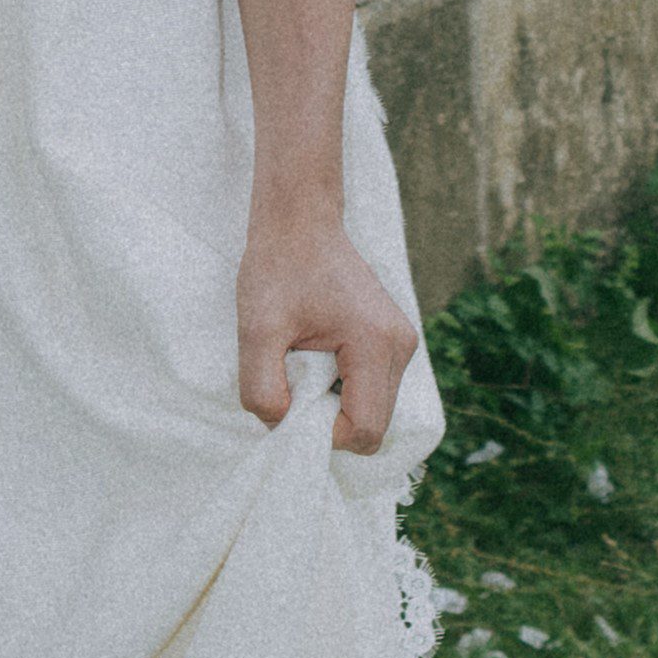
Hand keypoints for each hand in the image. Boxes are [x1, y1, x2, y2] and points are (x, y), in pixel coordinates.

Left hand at [234, 192, 417, 453]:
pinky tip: (317, 356)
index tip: (288, 402)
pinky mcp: (393, 341)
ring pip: (373, 409)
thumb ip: (262, 389)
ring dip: (335, 403)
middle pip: (373, 425)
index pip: (364, 431)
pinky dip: (343, 387)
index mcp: (376, 344)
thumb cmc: (277, 269)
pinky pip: (372, 388)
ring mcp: (402, 343)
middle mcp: (401, 347)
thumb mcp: (255, 331)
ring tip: (304, 361)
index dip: (322, 434)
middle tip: (292, 381)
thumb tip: (281, 427)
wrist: (299, 222)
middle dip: (329, 419)